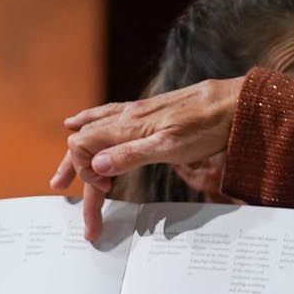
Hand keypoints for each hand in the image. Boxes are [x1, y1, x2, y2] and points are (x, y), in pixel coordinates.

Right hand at [51, 77, 246, 240]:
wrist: (233, 103)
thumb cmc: (206, 127)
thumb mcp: (170, 147)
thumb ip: (132, 155)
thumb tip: (97, 165)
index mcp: (127, 128)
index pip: (83, 146)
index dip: (85, 170)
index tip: (105, 190)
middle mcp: (126, 118)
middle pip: (85, 142)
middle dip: (73, 170)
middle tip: (59, 190)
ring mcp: (135, 114)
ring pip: (93, 131)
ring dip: (77, 153)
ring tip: (62, 171)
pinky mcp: (146, 113)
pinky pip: (106, 117)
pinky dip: (88, 125)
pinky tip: (78, 122)